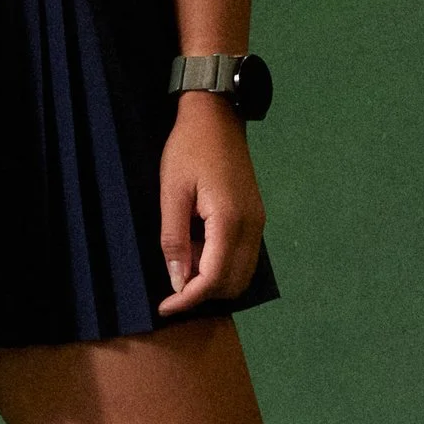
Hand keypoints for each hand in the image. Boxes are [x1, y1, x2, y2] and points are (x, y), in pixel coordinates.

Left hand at [155, 97, 264, 314]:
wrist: (216, 116)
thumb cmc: (188, 149)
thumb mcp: (171, 192)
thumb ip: (174, 240)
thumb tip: (177, 281)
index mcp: (230, 221)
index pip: (215, 278)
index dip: (189, 299)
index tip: (164, 307)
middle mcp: (252, 227)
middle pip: (233, 282)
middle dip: (202, 294)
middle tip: (171, 287)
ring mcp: (258, 222)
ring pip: (242, 273)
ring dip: (213, 280)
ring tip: (183, 266)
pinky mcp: (256, 217)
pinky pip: (244, 256)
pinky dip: (222, 265)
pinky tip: (198, 252)